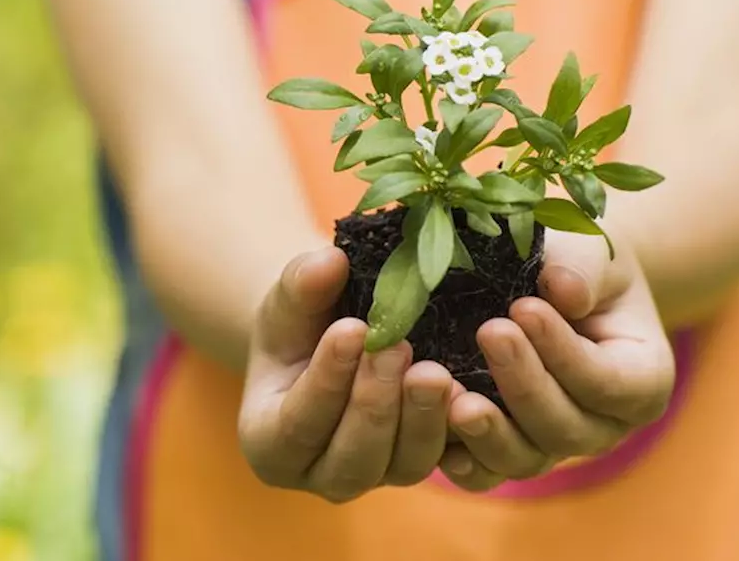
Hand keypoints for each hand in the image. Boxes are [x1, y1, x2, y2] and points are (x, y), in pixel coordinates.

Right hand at [238, 246, 455, 502]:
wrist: (330, 337)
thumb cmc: (299, 322)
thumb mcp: (290, 300)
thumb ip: (301, 285)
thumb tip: (329, 263)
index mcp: (270, 444)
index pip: (297, 423)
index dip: (326, 380)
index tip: (353, 330)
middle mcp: (321, 473)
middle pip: (352, 458)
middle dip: (376, 402)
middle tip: (398, 348)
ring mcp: (375, 475)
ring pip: (403, 465)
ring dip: (421, 419)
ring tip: (434, 371)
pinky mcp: (418, 462)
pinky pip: (446, 460)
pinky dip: (458, 431)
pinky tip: (468, 392)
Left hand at [438, 229, 676, 491]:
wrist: (548, 282)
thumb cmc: (578, 264)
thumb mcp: (593, 252)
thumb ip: (584, 268)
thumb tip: (562, 289)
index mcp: (641, 380)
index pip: (608, 382)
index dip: (565, 352)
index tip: (524, 308)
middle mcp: (601, 426)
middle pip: (566, 429)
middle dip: (524, 384)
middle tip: (489, 333)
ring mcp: (550, 446)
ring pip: (524, 460)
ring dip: (488, 432)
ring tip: (455, 396)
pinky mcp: (503, 452)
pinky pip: (483, 473)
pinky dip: (460, 458)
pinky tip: (436, 432)